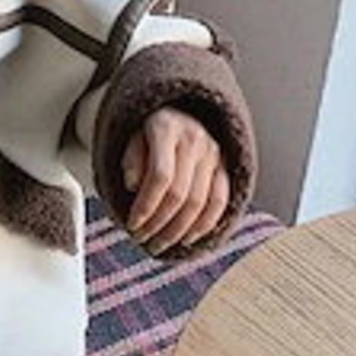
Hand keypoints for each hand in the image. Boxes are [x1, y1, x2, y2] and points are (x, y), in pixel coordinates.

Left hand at [122, 108, 228, 254]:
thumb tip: (134, 186)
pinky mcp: (225, 166)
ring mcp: (213, 153)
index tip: (132, 224)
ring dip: (179, 230)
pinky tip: (188, 238)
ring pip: (200, 202)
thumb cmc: (148, 131)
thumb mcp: (130, 136)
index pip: (159, 176)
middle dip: (159, 223)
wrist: (178, 112)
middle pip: (180, 194)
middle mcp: (194, 140)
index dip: (146, 205)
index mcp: (166, 129)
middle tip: (142, 239)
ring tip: (160, 244)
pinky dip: (205, 224)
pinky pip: (220, 201)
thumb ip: (131, 159)